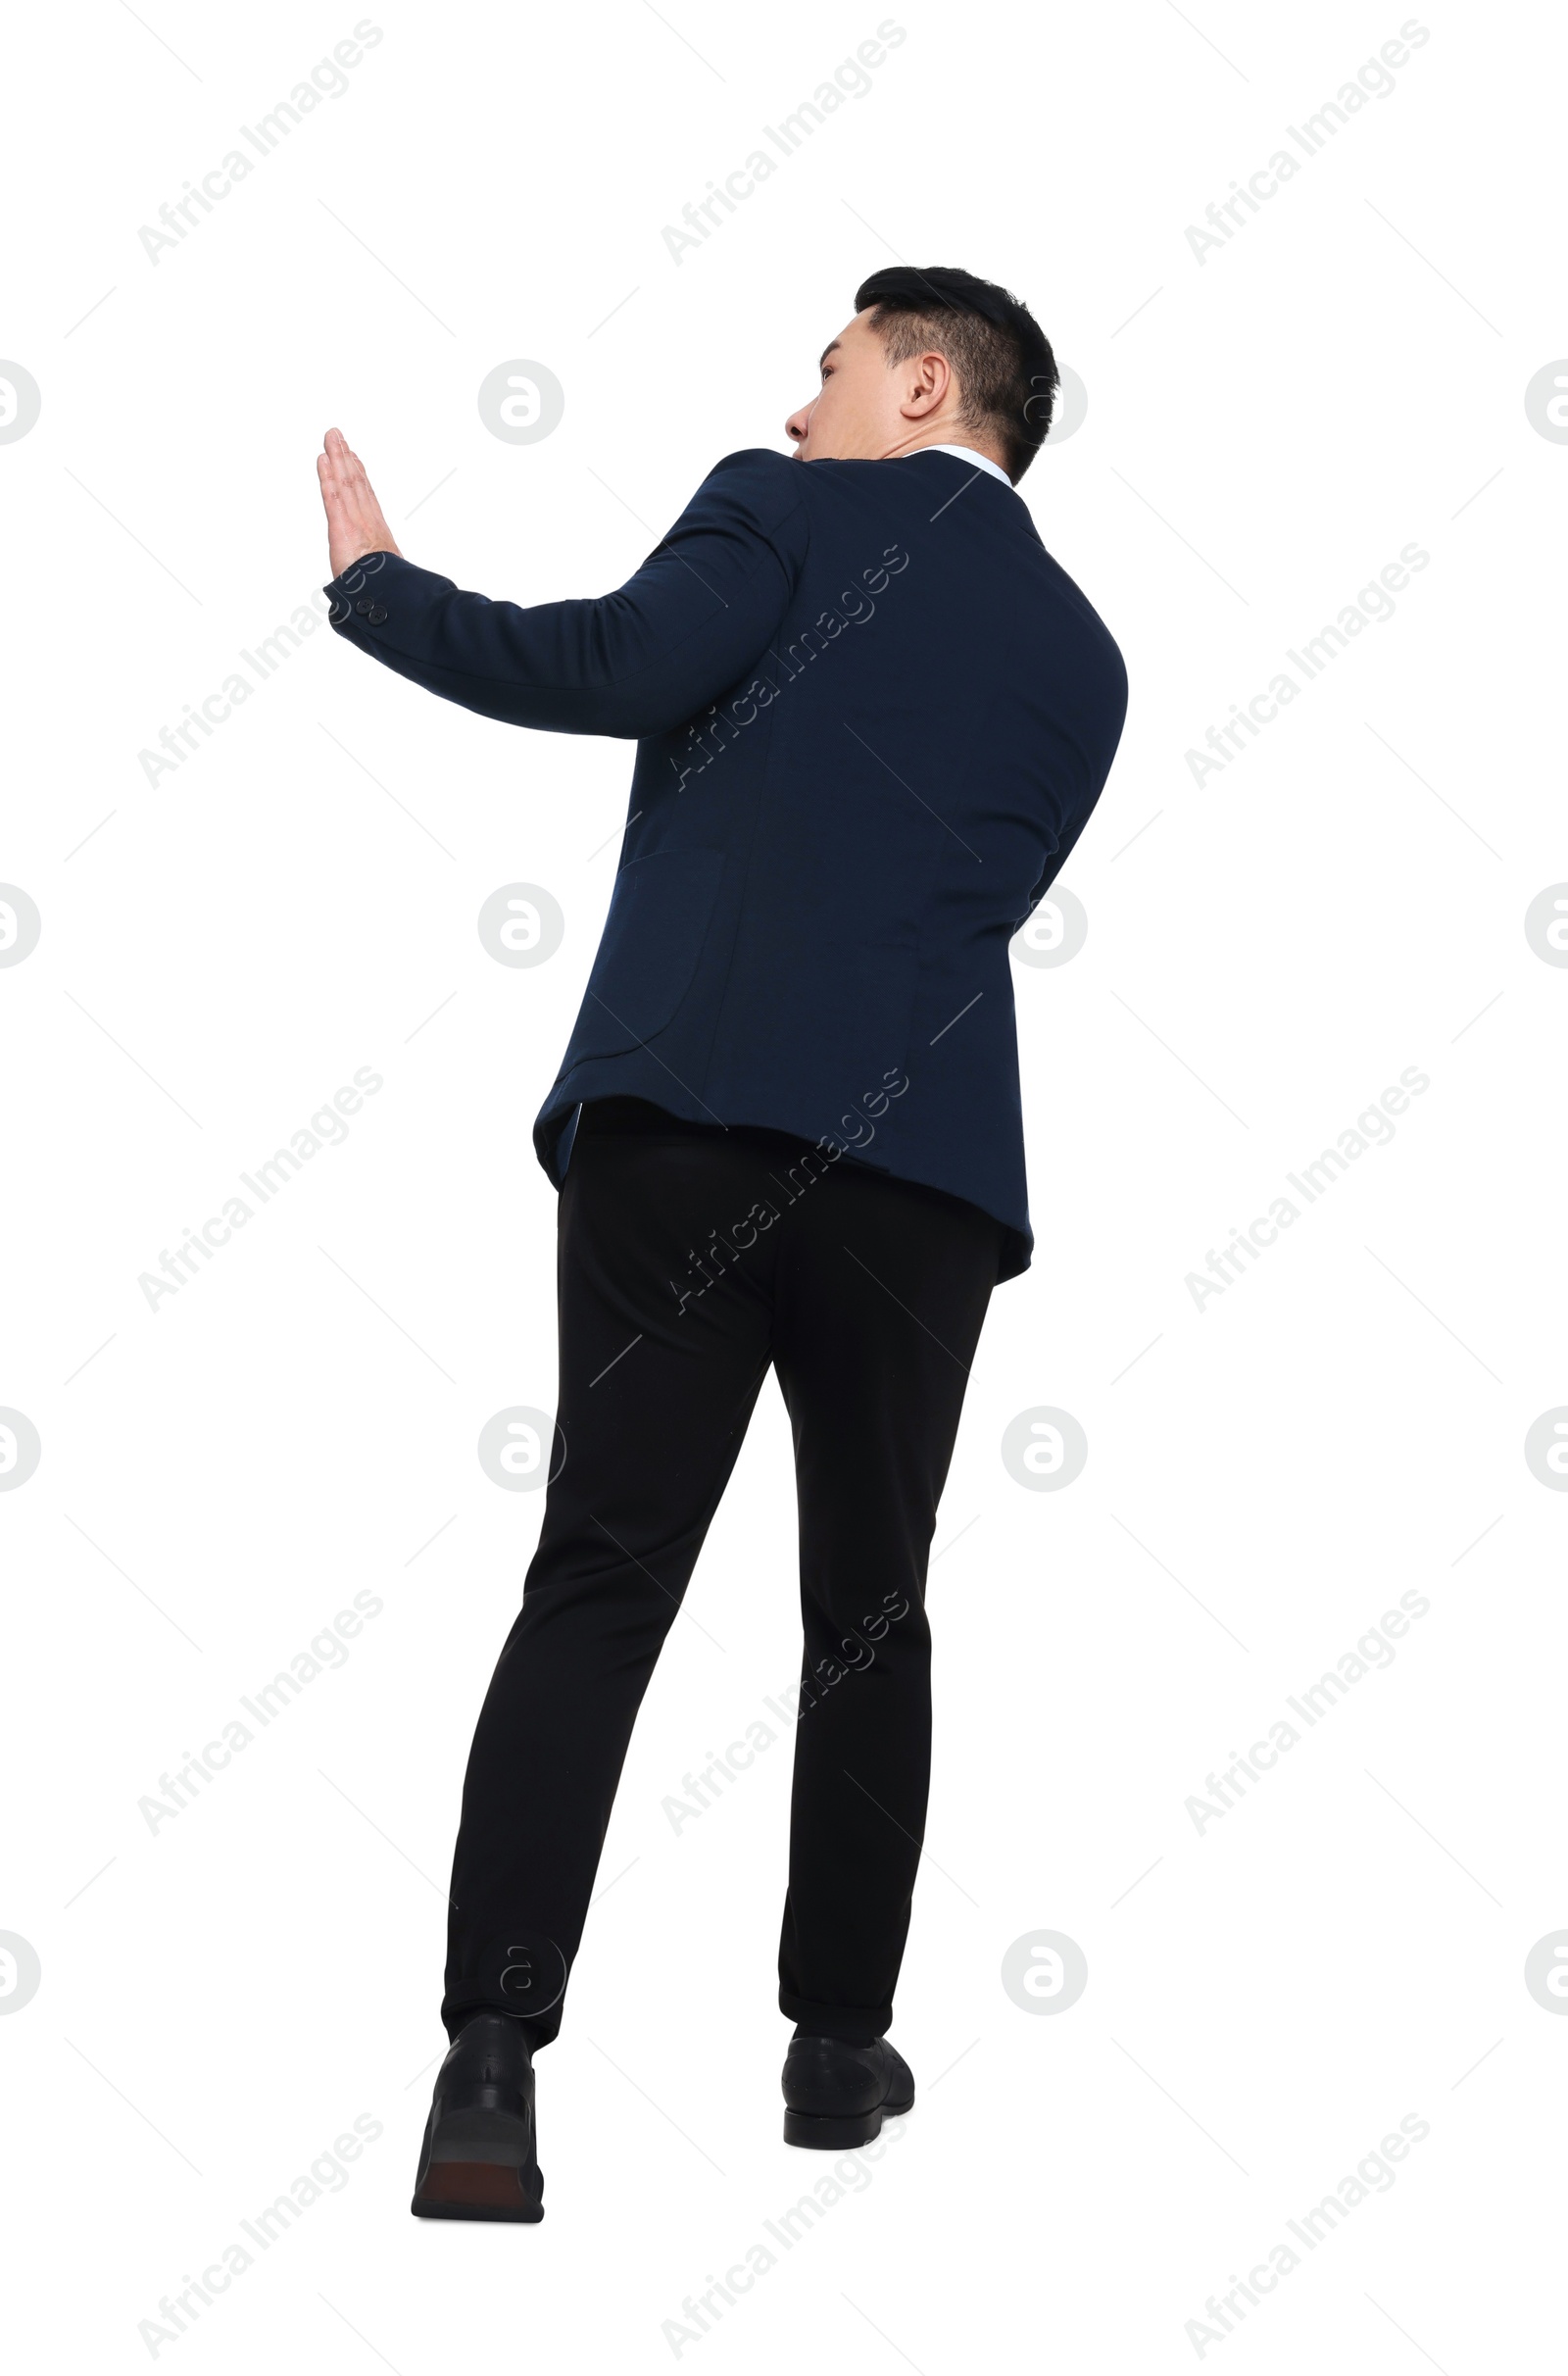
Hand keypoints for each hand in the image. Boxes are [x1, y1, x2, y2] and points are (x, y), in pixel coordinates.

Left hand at [317, 426, 401, 578]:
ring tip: (331, 437)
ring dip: (337, 457)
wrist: (385, 594)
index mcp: (377, 532)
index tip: (354, 459)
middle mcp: (367, 520)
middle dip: (346, 457)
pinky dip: (327, 475)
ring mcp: (355, 521)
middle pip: (356, 482)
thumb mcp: (387, 576)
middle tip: (338, 437)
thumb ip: (380, 569)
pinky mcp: (342, 526)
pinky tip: (322, 459)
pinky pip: (333, 495)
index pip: (366, 497)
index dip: (359, 475)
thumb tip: (381, 577)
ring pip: (346, 482)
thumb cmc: (386, 588)